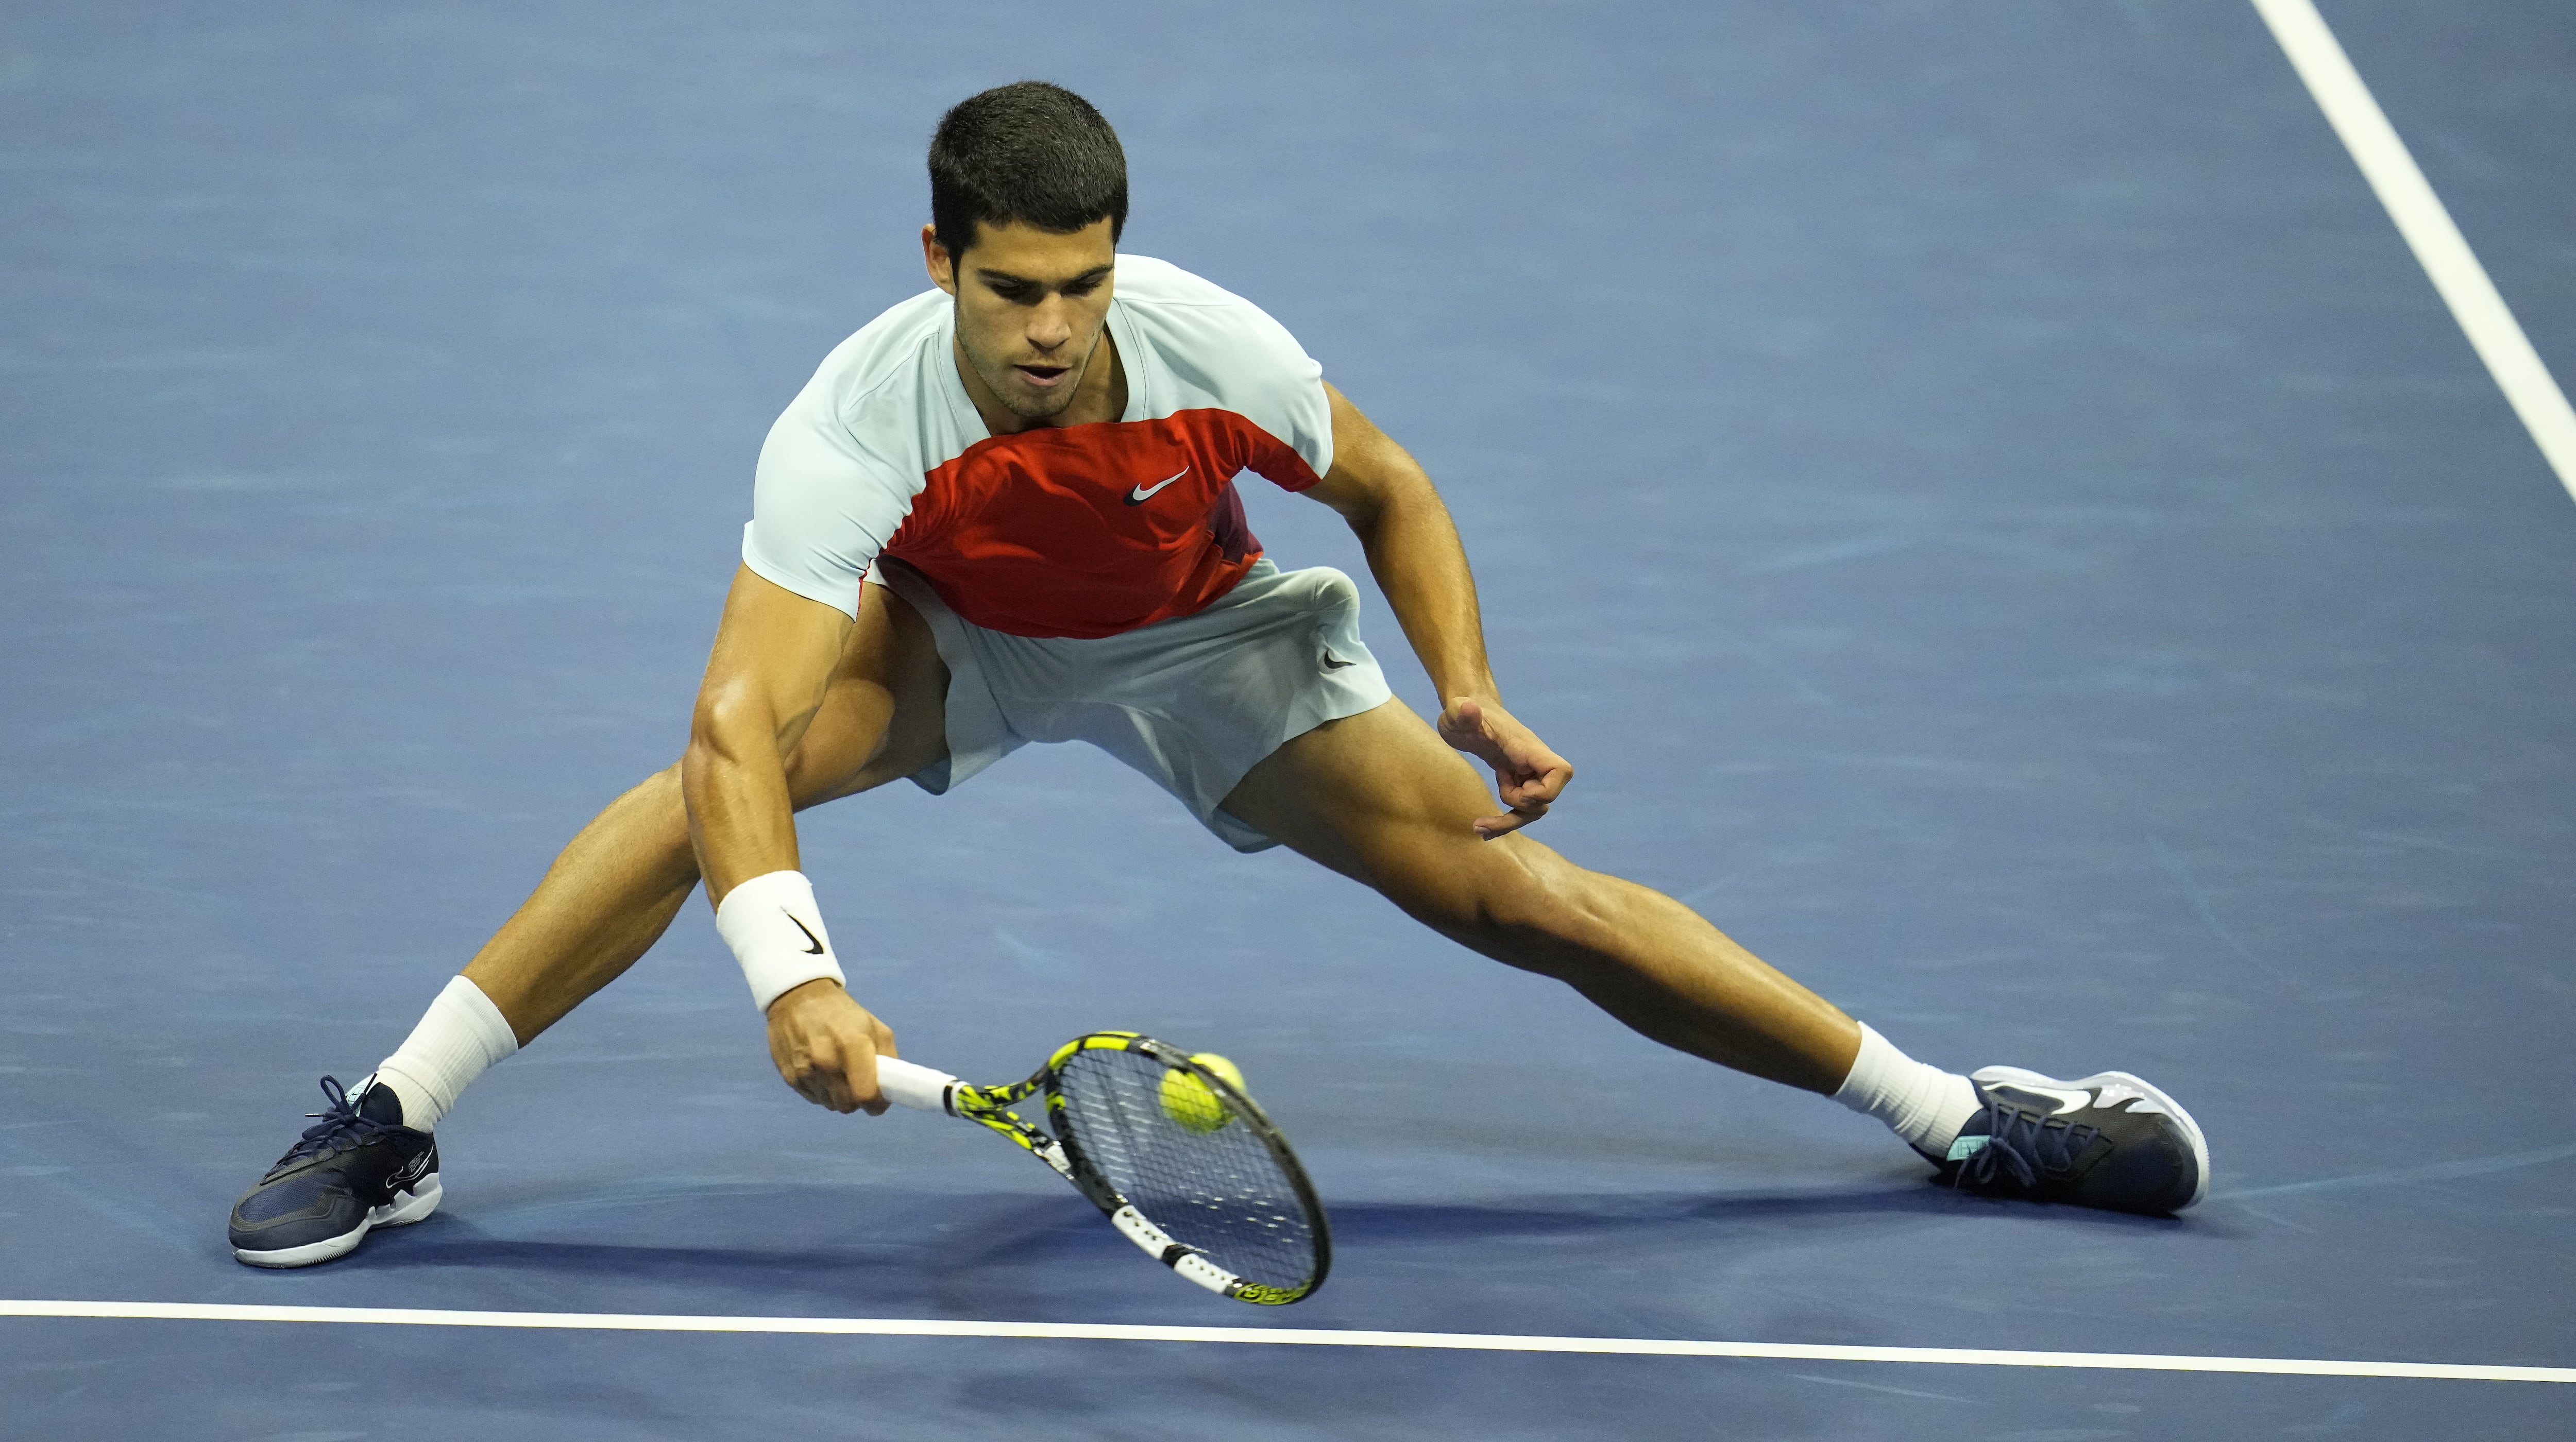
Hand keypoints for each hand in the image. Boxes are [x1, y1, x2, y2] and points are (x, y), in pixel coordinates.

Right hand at [764, 978, 896, 1113]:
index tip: (879, 1101)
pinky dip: (822, 1092)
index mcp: (852, 1045)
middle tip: (859, 1085)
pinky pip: (814, 1099)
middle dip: (858, 1100)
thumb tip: (889, 1089)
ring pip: (831, 1105)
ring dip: (839, 1096)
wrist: (798, 998)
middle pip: (848, 1105)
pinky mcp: (790, 1077)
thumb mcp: (875, 1027)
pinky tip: (822, 1072)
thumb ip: (887, 1059)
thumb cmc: (843, 1013)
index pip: (866, 1094)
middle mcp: (826, 1061)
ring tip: (839, 1074)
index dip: (876, 1104)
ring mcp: (805, 1071)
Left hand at [1436, 695, 1574, 838]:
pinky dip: (1505, 822)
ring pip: (1534, 809)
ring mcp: (1525, 773)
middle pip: (1546, 798)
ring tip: (1478, 826)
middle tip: (1493, 795)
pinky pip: (1521, 809)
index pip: (1560, 771)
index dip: (1546, 791)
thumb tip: (1469, 708)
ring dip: (1510, 822)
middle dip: (1520, 809)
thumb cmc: (1461, 712)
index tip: (1519, 793)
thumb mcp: (1455, 713)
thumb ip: (1462, 711)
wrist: (1464, 713)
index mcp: (1525, 747)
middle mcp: (1531, 762)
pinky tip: (1483, 829)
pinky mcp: (1515, 781)